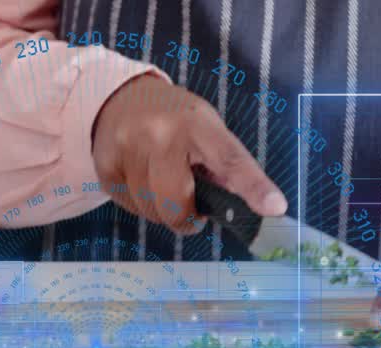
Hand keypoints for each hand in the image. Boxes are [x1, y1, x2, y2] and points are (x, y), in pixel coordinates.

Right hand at [92, 74, 285, 233]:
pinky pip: (129, 206)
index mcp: (197, 123)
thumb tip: (252, 206)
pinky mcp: (106, 165)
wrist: (119, 97)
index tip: (274, 207)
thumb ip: (225, 166)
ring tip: (161, 184)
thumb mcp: (206, 129)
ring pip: (151, 211)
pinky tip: (140, 179)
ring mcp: (129, 148)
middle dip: (185, 217)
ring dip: (161, 210)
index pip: (229, 159)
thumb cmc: (173, 119)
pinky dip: (139, 203)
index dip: (252, 186)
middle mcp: (161, 133)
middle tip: (190, 213)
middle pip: (176, 202)